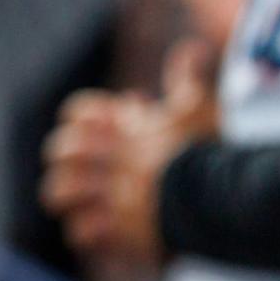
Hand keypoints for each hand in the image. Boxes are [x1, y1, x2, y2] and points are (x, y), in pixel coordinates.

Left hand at [41, 39, 218, 269]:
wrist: (218, 195)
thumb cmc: (208, 150)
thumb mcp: (199, 109)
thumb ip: (188, 78)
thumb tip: (192, 47)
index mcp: (124, 128)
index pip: (81, 113)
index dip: (82, 120)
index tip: (97, 128)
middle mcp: (110, 160)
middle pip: (63, 152)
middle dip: (65, 159)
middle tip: (77, 169)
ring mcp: (110, 194)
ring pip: (61, 192)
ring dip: (64, 197)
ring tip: (75, 203)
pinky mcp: (118, 228)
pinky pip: (83, 231)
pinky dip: (85, 233)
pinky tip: (96, 233)